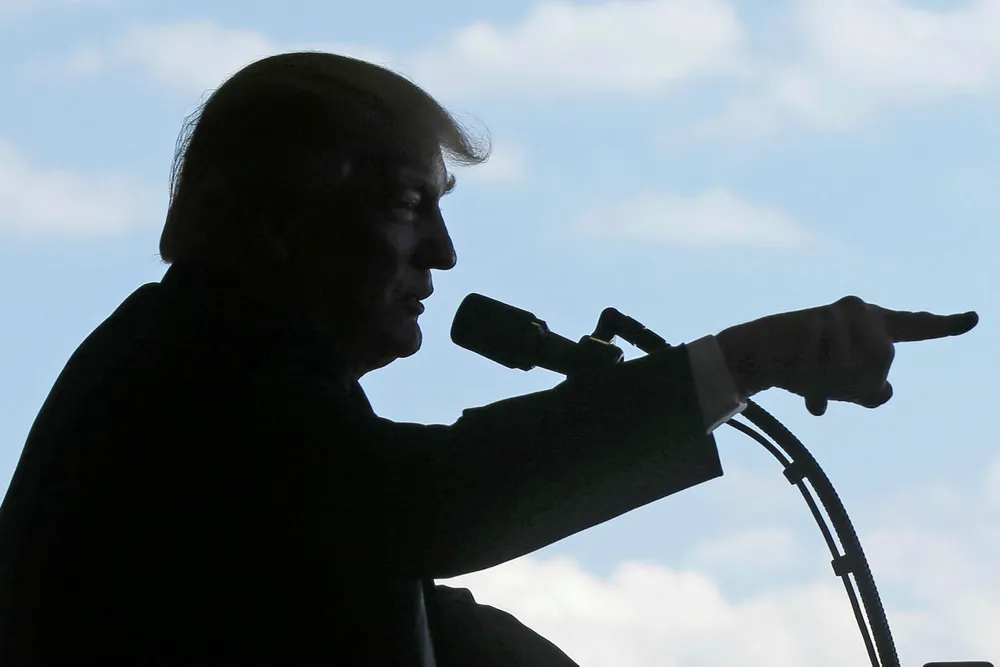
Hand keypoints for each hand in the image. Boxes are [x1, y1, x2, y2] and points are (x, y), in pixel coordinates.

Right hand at [716, 296, 978, 414]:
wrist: (755, 354)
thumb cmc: (799, 366)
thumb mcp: (838, 384)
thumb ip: (867, 388)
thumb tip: (885, 391)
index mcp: (871, 325)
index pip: (916, 326)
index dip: (945, 324)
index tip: (974, 319)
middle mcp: (860, 313)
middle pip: (881, 362)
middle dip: (853, 380)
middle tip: (824, 379)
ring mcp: (837, 315)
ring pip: (854, 365)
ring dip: (829, 379)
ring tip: (806, 370)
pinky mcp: (813, 320)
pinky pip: (823, 363)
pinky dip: (809, 374)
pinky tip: (795, 364)